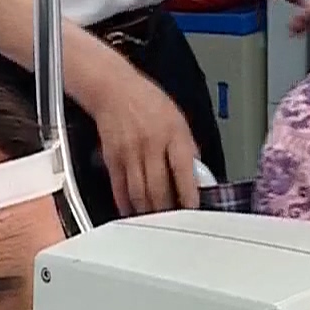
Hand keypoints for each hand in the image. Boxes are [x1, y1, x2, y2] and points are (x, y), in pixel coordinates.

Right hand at [87, 73, 199, 216]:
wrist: (114, 90)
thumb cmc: (148, 103)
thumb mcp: (178, 120)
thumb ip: (188, 148)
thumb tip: (197, 175)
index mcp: (172, 134)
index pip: (183, 172)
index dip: (189, 196)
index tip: (193, 210)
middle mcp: (150, 145)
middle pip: (159, 188)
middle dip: (168, 210)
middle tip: (174, 220)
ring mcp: (129, 153)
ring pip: (139, 194)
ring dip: (148, 211)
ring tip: (156, 219)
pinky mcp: (112, 160)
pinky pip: (120, 190)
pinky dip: (127, 205)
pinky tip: (134, 210)